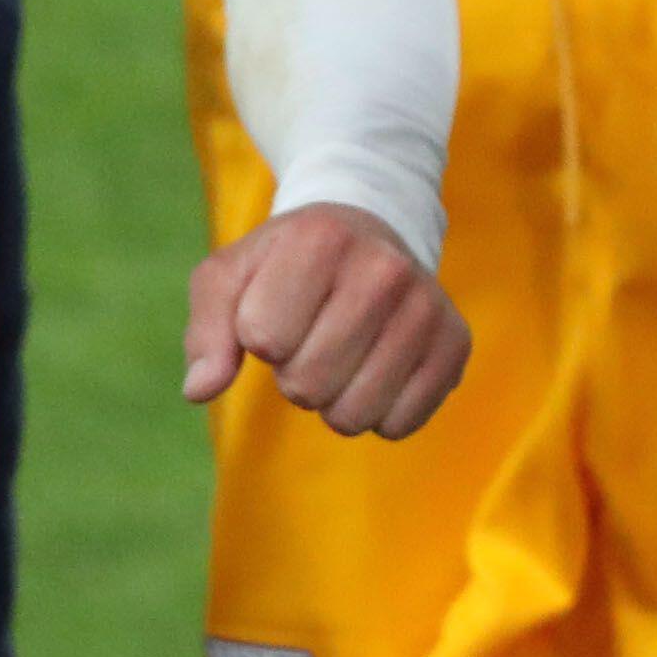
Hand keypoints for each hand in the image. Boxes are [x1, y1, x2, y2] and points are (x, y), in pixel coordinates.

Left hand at [184, 203, 471, 438]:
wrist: (372, 233)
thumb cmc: (286, 263)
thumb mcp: (230, 276)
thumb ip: (206, 330)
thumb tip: (200, 389)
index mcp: (322, 238)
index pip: (263, 337)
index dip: (256, 338)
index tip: (275, 309)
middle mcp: (385, 267)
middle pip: (307, 384)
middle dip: (294, 376)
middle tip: (309, 342)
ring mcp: (427, 307)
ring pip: (353, 414)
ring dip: (332, 402)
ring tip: (342, 360)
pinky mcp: (456, 345)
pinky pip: (399, 424)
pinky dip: (377, 415)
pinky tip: (378, 373)